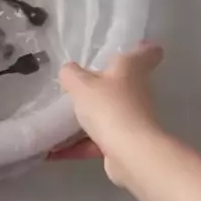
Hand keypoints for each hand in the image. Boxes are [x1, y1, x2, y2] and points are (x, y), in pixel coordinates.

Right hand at [51, 43, 163, 184]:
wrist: (130, 152)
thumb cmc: (109, 107)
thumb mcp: (81, 84)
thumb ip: (71, 75)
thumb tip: (69, 71)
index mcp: (130, 69)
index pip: (147, 53)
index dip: (143, 49)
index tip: (135, 47)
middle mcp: (136, 91)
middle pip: (122, 84)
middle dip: (102, 87)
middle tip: (77, 85)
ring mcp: (132, 119)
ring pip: (107, 114)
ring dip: (86, 120)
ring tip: (57, 121)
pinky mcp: (124, 143)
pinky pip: (97, 141)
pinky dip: (78, 145)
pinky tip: (53, 151)